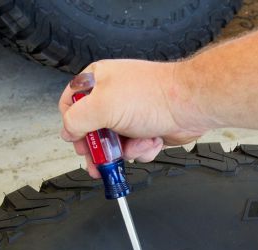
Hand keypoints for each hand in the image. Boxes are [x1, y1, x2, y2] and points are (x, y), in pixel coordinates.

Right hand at [58, 59, 211, 177]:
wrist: (190, 105)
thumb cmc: (152, 96)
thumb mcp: (102, 106)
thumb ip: (76, 120)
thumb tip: (67, 132)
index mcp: (97, 81)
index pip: (70, 104)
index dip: (71, 125)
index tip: (78, 140)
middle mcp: (112, 96)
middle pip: (90, 130)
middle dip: (98, 148)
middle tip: (99, 159)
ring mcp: (129, 114)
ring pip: (112, 144)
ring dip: (123, 151)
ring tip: (135, 145)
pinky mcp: (144, 129)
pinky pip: (132, 148)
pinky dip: (141, 150)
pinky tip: (150, 141)